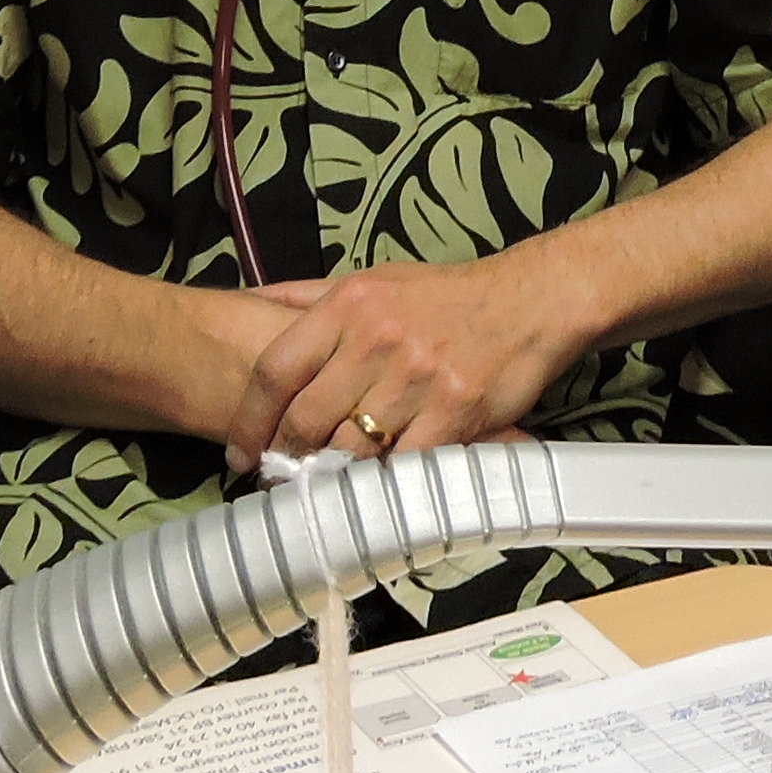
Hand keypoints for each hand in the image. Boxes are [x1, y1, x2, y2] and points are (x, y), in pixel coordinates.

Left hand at [220, 257, 602, 470]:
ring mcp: (417, 378)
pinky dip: (384, 484)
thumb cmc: (446, 295)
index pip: (276, 368)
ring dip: (331, 477)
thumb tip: (250, 302)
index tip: (241, 452)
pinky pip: (403, 464)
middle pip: (306, 417)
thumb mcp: (374, 280)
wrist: (530, 301)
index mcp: (350, 305)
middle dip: (285, 458)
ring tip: (321, 491)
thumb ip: (310, 295)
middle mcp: (377, 339)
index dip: (249, 420)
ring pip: (351, 448)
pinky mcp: (454, 412)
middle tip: (278, 480)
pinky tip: (374, 492)